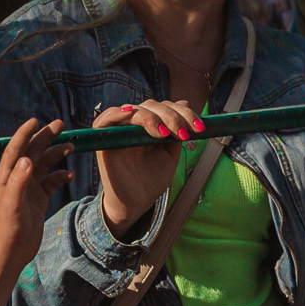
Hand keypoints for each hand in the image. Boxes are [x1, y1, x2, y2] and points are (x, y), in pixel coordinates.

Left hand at [0, 118, 72, 275]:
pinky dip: (60, 176)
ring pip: (44, 166)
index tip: (35, 120)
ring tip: (71, 147)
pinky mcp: (38, 201)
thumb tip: (27, 160)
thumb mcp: (12, 205)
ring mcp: (28, 191)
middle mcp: (17, 181)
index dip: (23, 134)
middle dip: (45, 138)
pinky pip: (51, 183)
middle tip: (60, 124)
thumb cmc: (7, 230)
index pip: (15, 151)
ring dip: (56, 155)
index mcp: (7, 179)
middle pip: (32, 153)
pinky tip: (69, 175)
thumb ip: (18, 182)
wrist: (11, 253)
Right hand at [92, 99, 197, 237]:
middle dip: (173, 117)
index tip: (200, 128)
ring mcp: (119, 130)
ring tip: (165, 134)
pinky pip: (106, 118)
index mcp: (152, 125)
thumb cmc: (152, 178)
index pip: (167, 107)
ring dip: (152, 117)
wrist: (136, 203)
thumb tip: (185, 102)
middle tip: (184, 135)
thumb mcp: (170, 152)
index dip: (185, 113)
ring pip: (135, 109)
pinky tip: (132, 114)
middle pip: (153, 106)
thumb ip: (177, 130)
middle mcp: (135, 124)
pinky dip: (118, 113)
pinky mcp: (104, 140)